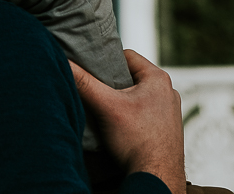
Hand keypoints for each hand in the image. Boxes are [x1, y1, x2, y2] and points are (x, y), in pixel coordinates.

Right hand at [69, 51, 184, 193]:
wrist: (156, 177)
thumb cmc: (138, 142)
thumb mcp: (105, 106)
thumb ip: (83, 82)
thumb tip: (64, 63)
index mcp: (158, 79)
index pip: (126, 56)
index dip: (106, 63)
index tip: (94, 75)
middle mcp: (168, 92)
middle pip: (130, 77)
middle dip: (113, 85)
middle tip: (99, 96)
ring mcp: (169, 112)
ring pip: (136, 96)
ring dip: (121, 102)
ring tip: (109, 114)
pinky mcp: (167, 128)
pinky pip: (143, 112)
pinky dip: (130, 117)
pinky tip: (120, 128)